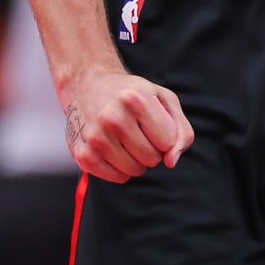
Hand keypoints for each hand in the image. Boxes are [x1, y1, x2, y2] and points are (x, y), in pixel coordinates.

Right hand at [65, 68, 193, 182]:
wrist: (88, 86)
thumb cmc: (133, 94)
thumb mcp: (163, 99)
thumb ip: (181, 130)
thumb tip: (171, 162)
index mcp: (136, 99)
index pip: (168, 141)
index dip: (165, 135)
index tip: (154, 122)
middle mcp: (113, 118)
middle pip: (152, 159)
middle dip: (152, 149)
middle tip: (138, 130)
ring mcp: (95, 137)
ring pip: (135, 171)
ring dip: (137, 160)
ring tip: (126, 138)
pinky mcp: (83, 155)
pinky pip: (118, 178)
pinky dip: (121, 169)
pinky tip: (113, 148)